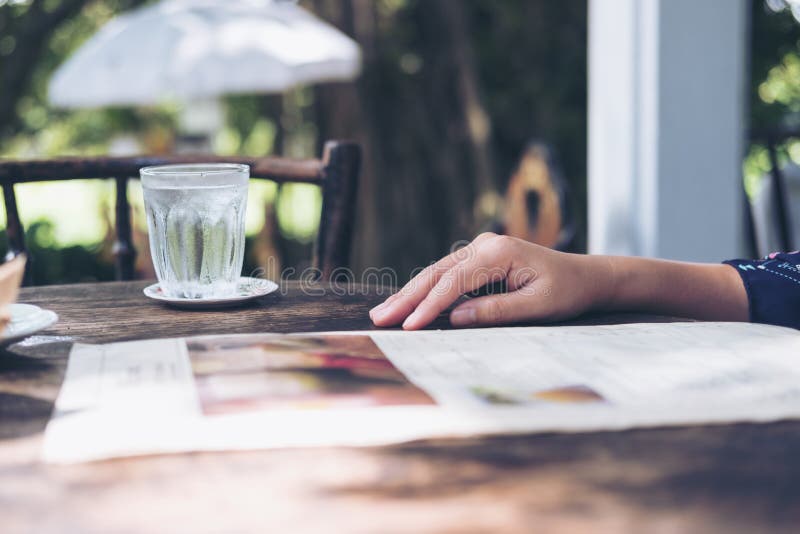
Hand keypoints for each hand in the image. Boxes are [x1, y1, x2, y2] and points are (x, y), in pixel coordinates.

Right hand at [369, 233, 608, 329]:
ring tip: (384, 312)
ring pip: (437, 272)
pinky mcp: (479, 259)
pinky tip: (408, 303)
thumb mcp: (537, 306)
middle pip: (436, 273)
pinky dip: (427, 290)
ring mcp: (479, 249)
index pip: (454, 282)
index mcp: (499, 252)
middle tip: (379, 318)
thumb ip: (496, 311)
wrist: (586, 277)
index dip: (429, 306)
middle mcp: (484, 245)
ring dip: (411, 293)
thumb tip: (454, 318)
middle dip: (407, 297)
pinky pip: (447, 275)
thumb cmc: (567, 292)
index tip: (408, 326)